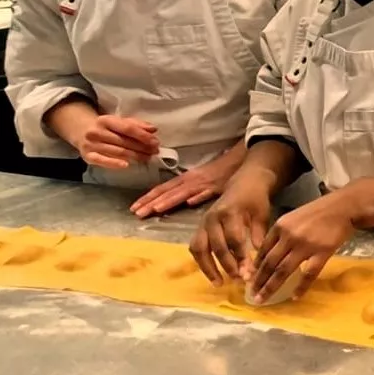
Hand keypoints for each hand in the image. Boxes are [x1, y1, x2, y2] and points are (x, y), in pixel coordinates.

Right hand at [75, 115, 159, 169]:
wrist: (81, 131)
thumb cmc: (106, 127)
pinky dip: (114, 163)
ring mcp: (91, 144)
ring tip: (148, 158)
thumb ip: (137, 125)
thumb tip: (153, 129)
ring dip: (135, 156)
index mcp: (106, 120)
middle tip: (155, 151)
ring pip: (117, 152)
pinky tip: (127, 165)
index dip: (143, 136)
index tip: (155, 142)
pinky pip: (102, 161)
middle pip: (123, 142)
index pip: (127, 128)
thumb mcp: (119, 122)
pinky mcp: (87, 156)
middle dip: (142, 147)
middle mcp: (96, 132)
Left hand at [131, 147, 245, 217]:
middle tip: (136, 213)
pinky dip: (198, 197)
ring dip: (168, 201)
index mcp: (185, 179)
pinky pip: (206, 192)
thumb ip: (191, 192)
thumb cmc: (220, 172)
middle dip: (151, 203)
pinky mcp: (217, 187)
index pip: (162, 189)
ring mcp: (203, 184)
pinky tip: (190, 203)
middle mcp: (190, 181)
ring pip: (182, 193)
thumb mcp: (202, 181)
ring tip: (154, 210)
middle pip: (168, 192)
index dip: (147, 198)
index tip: (134, 208)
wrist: (239, 160)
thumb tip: (183, 203)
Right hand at [189, 188, 271, 285]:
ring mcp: (203, 223)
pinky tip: (212, 274)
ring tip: (219, 283)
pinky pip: (196, 248)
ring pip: (199, 249)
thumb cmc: (255, 199)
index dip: (241, 258)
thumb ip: (259, 235)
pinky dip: (201, 262)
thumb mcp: (262, 214)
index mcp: (229, 212)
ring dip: (208, 268)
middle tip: (238, 280)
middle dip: (227, 266)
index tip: (249, 274)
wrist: (243, 183)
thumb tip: (259, 260)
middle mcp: (212, 218)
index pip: (234, 240)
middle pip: (216, 246)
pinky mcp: (199, 228)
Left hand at [249, 191, 358, 302]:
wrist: (344, 207)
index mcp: (280, 226)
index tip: (251, 278)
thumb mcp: (294, 217)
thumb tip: (271, 253)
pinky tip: (295, 297)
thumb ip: (282, 233)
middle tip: (252, 294)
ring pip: (283, 271)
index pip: (263, 250)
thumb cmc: (320, 211)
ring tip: (263, 299)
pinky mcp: (322, 253)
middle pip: (269, 263)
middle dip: (259, 281)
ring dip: (271, 287)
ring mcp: (305, 245)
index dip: (256, 267)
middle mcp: (289, 236)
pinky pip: (309, 274)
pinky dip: (301, 287)